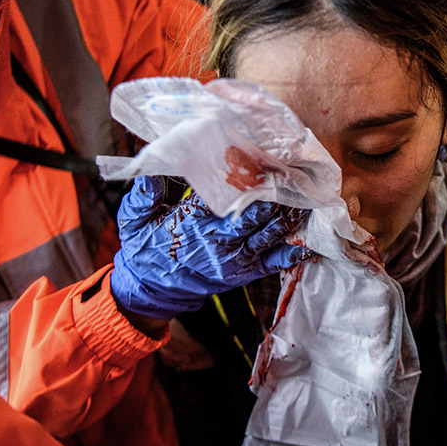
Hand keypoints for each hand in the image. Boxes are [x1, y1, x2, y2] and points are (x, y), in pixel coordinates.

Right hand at [111, 176, 309, 319]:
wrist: (152, 290)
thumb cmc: (145, 249)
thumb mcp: (134, 218)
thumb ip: (144, 192)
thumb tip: (150, 163)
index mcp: (191, 224)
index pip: (221, 195)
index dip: (242, 176)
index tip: (258, 155)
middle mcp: (217, 242)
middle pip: (252, 213)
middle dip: (273, 190)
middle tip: (290, 167)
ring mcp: (235, 259)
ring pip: (269, 233)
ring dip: (289, 213)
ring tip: (307, 190)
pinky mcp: (245, 273)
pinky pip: (275, 262)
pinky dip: (294, 250)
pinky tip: (312, 236)